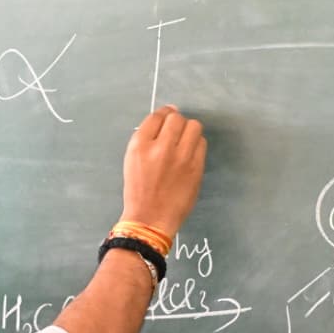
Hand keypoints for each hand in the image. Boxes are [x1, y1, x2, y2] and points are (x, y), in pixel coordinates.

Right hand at [119, 105, 206, 236]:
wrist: (150, 218)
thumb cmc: (138, 190)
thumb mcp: (132, 160)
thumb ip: (147, 139)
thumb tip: (167, 117)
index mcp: (140, 146)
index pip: (156, 116)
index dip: (164, 114)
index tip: (168, 117)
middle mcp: (160, 147)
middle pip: (176, 118)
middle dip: (176, 122)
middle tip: (175, 132)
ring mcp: (181, 157)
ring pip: (193, 126)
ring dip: (189, 130)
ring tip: (184, 141)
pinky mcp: (196, 167)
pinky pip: (201, 143)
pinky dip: (196, 144)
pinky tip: (190, 153)